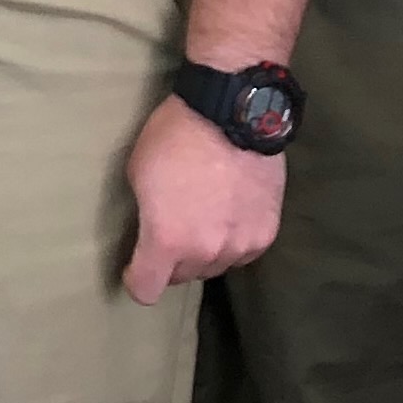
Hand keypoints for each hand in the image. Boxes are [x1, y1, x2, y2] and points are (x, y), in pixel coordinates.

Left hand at [124, 96, 284, 304]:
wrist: (232, 112)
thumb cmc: (174, 136)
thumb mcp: (139, 174)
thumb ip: (146, 218)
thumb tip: (151, 237)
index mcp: (167, 240)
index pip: (146, 290)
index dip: (135, 279)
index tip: (135, 264)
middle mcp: (205, 252)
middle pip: (182, 277)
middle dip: (171, 260)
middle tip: (172, 227)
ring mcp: (240, 245)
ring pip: (214, 267)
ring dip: (204, 252)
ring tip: (203, 217)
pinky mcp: (266, 233)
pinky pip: (242, 253)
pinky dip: (232, 241)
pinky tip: (228, 214)